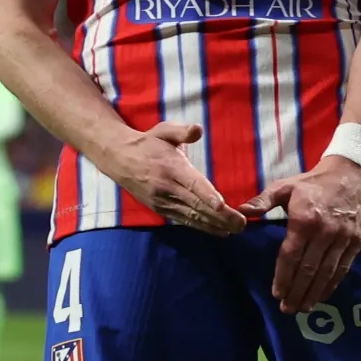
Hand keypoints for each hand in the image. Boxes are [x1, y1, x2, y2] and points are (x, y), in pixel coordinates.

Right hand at [100, 123, 246, 236]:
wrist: (119, 160)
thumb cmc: (148, 143)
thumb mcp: (163, 130)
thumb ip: (181, 131)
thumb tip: (198, 129)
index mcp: (171, 167)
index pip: (192, 183)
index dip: (207, 195)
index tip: (222, 205)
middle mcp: (167, 187)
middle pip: (196, 204)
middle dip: (220, 216)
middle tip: (241, 224)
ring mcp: (163, 201)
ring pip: (192, 216)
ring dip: (214, 224)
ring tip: (235, 230)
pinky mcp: (161, 209)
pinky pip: (184, 220)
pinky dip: (202, 227)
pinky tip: (219, 231)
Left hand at [238, 155, 360, 313]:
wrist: (350, 175)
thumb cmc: (312, 183)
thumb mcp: (285, 186)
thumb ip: (262, 201)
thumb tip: (242, 212)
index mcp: (304, 219)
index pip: (291, 255)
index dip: (284, 277)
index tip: (277, 294)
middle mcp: (325, 232)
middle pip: (308, 269)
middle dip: (297, 292)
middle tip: (287, 309)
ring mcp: (343, 238)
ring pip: (326, 272)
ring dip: (314, 293)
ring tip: (303, 308)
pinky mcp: (356, 242)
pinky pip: (343, 268)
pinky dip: (332, 285)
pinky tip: (322, 295)